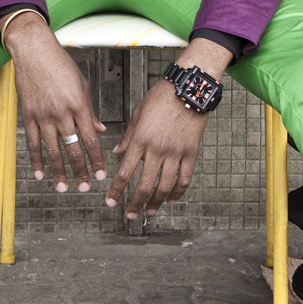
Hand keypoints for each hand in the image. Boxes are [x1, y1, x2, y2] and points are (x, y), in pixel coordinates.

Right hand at [1, 11, 106, 192]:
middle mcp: (62, 113)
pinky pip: (32, 142)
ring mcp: (44, 115)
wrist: (34, 51)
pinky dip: (36, 160)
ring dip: (59, 171)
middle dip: (80, 171)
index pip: (91, 139)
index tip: (101, 175)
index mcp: (79, 105)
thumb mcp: (82, 86)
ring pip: (53, 150)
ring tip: (63, 188)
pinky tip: (40, 174)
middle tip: (85, 188)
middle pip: (73, 149)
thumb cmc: (61, 65)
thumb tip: (100, 131)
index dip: (96, 159)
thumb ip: (90, 111)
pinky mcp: (28, 115)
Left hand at [105, 81, 207, 220]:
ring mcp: (175, 153)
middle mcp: (156, 149)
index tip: (111, 202)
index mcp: (140, 139)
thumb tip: (118, 152)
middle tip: (129, 214)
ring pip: (165, 186)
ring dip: (155, 203)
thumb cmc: (161, 97)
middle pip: (144, 185)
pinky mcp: (191, 152)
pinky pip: (184, 179)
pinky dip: (177, 193)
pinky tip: (171, 199)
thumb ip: (128, 137)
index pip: (124, 172)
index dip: (116, 190)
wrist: (188, 89)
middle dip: (135, 204)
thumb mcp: (137, 114)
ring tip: (149, 211)